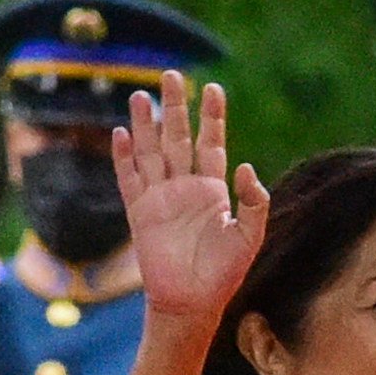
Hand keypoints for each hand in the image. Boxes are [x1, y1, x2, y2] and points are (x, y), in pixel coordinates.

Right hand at [112, 72, 268, 326]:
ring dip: (145, 124)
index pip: (211, 144)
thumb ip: (254, 202)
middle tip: (171, 75)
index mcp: (214, 190)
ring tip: (140, 95)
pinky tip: (121, 133)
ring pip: (151, 151)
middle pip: (178, 138)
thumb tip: (247, 168)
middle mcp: (185, 187)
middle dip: (176, 107)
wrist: (194, 300)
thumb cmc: (225, 272)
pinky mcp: (140, 212)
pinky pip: (129, 178)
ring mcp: (160, 197)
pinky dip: (124, 156)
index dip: (212, 117)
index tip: (213, 89)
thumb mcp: (250, 235)